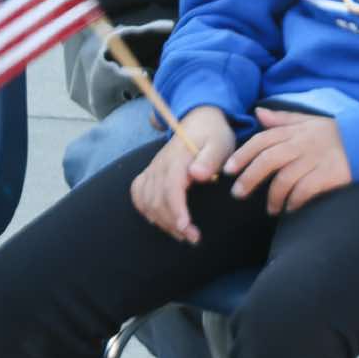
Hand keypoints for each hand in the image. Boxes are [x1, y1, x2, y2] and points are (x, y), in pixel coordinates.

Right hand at [129, 106, 237, 243]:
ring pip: (146, 201)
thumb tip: (197, 174)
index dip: (175, 209)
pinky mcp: (150, 173)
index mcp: (178, 157)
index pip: (171, 187)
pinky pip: (138, 194)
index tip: (186, 227)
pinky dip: (146, 210)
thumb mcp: (220, 142)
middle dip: (172, 223)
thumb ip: (210, 158)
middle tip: (193, 238)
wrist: (200, 119)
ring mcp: (153, 168)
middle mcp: (160, 164)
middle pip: (157, 199)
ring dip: (162, 221)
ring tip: (183, 234)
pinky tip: (160, 221)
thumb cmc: (213, 134)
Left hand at [224, 108, 353, 213]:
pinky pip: (305, 190)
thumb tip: (258, 113)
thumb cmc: (334, 133)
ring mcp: (316, 159)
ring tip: (271, 209)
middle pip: (268, 160)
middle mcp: (303, 144)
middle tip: (238, 194)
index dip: (243, 155)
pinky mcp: (329, 175)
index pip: (263, 140)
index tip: (228, 170)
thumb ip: (282, 119)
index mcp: (295, 131)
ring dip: (273, 197)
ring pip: (285, 178)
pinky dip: (294, 201)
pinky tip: (291, 208)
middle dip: (250, 177)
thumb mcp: (308, 121)